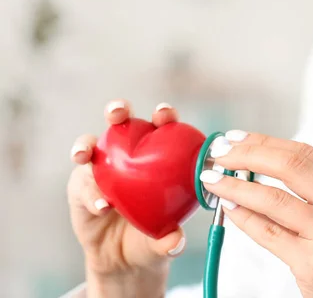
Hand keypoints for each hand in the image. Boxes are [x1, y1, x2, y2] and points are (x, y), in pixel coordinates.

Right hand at [67, 100, 185, 295]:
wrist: (123, 260)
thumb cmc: (151, 236)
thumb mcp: (164, 239)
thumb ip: (170, 240)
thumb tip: (175, 242)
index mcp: (155, 154)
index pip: (161, 126)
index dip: (163, 115)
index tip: (164, 114)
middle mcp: (126, 154)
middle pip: (120, 122)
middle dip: (117, 110)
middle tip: (118, 113)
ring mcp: (100, 167)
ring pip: (89, 146)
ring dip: (84, 146)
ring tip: (84, 155)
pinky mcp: (79, 187)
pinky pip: (80, 184)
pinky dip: (88, 192)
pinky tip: (99, 205)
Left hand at [200, 131, 312, 297]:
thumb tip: (263, 167)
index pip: (305, 153)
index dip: (265, 142)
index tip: (238, 139)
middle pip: (289, 166)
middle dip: (247, 155)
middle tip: (220, 154)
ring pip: (272, 198)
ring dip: (235, 185)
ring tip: (213, 180)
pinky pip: (267, 232)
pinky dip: (243, 216)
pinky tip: (230, 207)